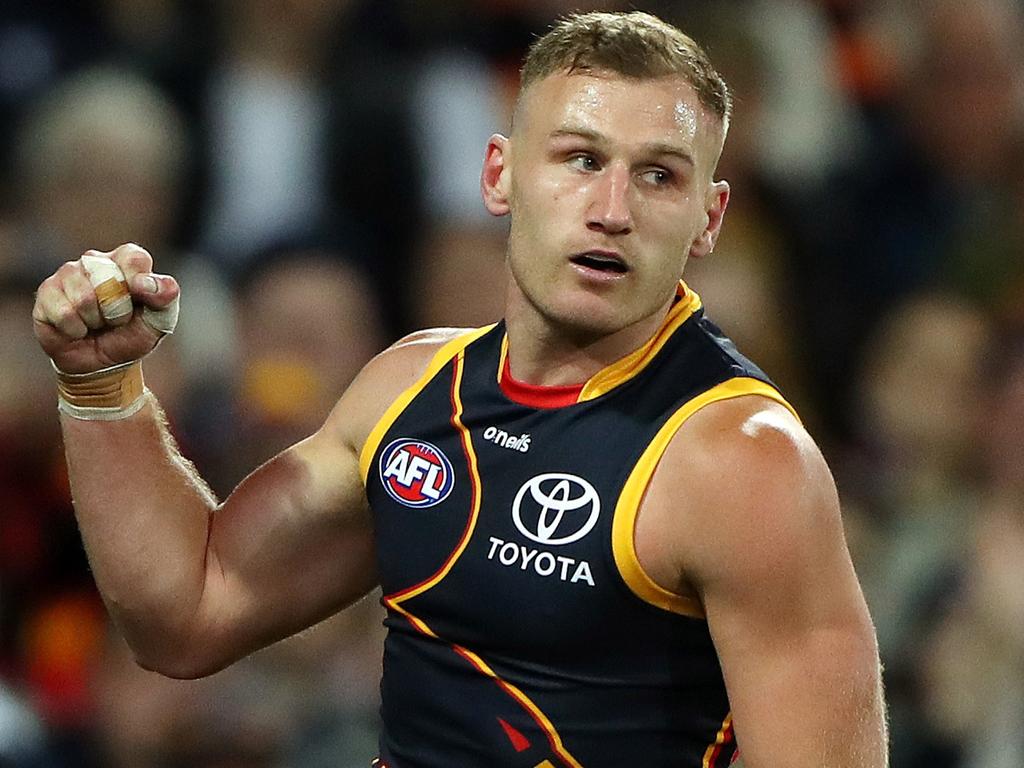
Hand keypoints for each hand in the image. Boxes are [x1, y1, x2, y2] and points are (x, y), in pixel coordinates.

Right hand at [33, 243, 179, 373]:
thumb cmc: (132, 335)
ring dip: (96, 321)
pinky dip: (76, 330)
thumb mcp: (159, 320)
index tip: (140, 302)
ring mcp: (67, 274)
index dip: (138, 283)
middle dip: (117, 310)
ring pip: (84, 298)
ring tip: (97, 324)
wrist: (103, 363)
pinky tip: (77, 329)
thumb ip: (165, 297)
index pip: (133, 257)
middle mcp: (95, 261)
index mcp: (125, 261)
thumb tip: (148, 283)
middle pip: (107, 279)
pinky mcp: (46, 292)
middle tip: (116, 319)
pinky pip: (64, 312)